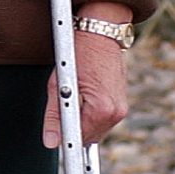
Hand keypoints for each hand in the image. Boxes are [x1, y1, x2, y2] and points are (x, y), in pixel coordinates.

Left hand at [43, 30, 128, 148]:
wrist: (101, 32)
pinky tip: (84, 99)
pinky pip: (104, 120)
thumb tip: (51, 141)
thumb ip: (54, 115)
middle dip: (74, 130)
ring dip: (83, 122)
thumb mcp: (58, 84)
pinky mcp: (122, 103)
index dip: (65, 140)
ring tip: (73, 100)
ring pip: (97, 129)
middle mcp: (116, 112)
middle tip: (60, 112)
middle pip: (89, 137)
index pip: (80, 139)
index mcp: (102, 108)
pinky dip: (92, 115)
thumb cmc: (79, 52)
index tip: (56, 140)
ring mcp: (121, 108)